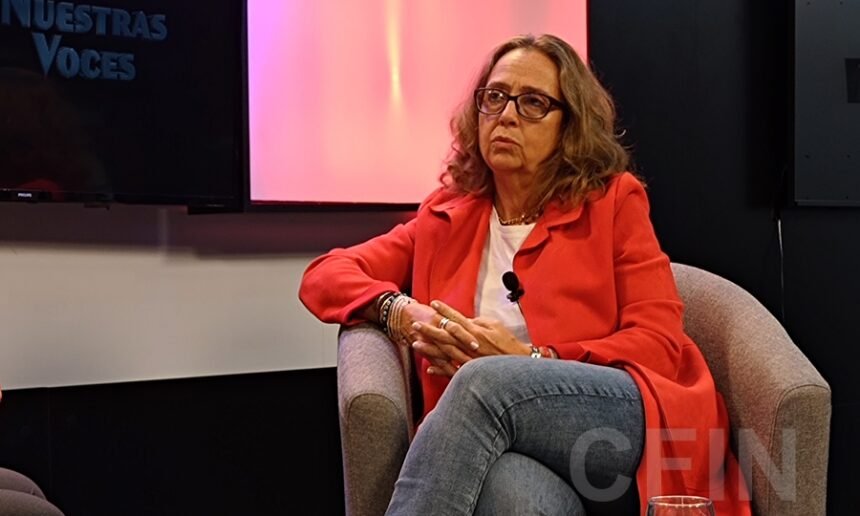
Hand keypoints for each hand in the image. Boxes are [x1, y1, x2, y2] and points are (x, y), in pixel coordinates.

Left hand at [409, 301, 531, 376]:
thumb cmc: (508, 344)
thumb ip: (479, 322)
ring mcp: (468, 359)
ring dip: (430, 348)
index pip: (457, 318)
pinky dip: (441, 370)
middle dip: (429, 329)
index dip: (445, 310)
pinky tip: (428, 368)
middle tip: (415, 324)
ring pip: (445, 352)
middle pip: (446, 335)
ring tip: (415, 343)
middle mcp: (469, 344)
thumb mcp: (496, 326)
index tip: (433, 303)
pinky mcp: (469, 371)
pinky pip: (452, 371)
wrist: (517, 367)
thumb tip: (466, 320)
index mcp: (476, 331)